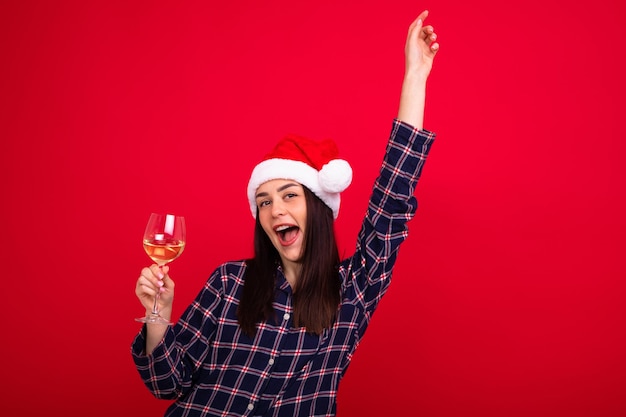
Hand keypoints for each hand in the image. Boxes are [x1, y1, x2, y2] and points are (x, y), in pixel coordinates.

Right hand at [135, 264, 174, 320]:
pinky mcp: (138, 291)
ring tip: (158, 291)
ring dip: (152, 285)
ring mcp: (141, 283)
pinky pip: (142, 287)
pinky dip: (150, 291)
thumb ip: (166, 276)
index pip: (152, 267)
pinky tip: (155, 294)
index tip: (162, 276)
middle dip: (153, 277)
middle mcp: (147, 276)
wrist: (163, 306)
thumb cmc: (166, 295)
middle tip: (160, 284)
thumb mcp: (169, 285)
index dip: (156, 270)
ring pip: (142, 279)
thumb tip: (165, 267)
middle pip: (145, 271)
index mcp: (155, 273)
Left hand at [396, 10, 439, 127]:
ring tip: (433, 38)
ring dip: (433, 36)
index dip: (420, 19)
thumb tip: (420, 21)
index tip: (426, 12)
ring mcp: (423, 49)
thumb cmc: (412, 59)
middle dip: (428, 29)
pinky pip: (434, 47)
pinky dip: (436, 45)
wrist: (417, 73)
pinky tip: (434, 48)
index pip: (415, 26)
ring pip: (430, 38)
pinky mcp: (430, 55)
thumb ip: (416, 31)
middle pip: (424, 31)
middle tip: (431, 30)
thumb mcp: (412, 42)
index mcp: (410, 40)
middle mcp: (416, 44)